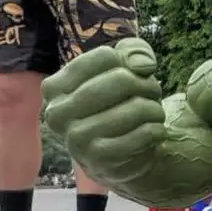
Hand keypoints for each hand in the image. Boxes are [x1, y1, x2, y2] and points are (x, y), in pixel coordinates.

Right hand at [43, 38, 166, 184]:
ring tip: (153, 113)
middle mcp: (57, 113)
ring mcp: (76, 139)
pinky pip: (143, 134)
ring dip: (154, 108)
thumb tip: (141, 65)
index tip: (136, 73)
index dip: (130, 62)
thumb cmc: (118, 102)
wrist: (118, 153)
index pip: (104, 57)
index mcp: (55, 87)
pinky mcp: (100, 160)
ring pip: (135, 108)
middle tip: (153, 92)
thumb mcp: (124, 67)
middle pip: (122, 80)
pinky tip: (153, 131)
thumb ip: (134, 50)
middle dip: (146, 84)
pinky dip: (156, 129)